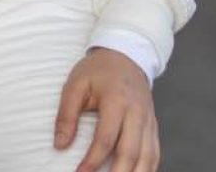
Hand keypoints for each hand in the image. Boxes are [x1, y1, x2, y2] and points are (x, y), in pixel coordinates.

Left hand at [55, 48, 158, 171]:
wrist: (126, 56)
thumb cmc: (96, 71)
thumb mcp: (75, 85)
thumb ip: (66, 115)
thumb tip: (60, 145)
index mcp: (117, 100)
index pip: (106, 138)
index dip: (93, 160)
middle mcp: (138, 113)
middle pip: (132, 152)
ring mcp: (149, 121)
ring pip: (148, 157)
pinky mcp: (154, 127)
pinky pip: (155, 154)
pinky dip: (147, 169)